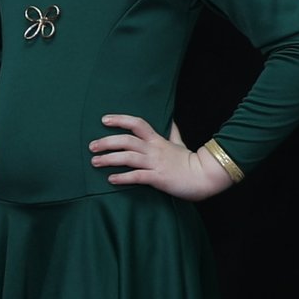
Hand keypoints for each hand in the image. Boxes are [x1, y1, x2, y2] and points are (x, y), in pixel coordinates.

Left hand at [90, 113, 230, 199]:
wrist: (207, 176)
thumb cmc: (191, 161)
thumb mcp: (180, 143)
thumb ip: (173, 132)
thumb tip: (172, 120)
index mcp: (158, 140)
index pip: (137, 124)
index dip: (120, 119)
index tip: (104, 120)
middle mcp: (154, 149)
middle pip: (126, 140)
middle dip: (106, 142)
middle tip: (91, 147)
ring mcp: (156, 163)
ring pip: (128, 157)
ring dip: (109, 159)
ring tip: (95, 162)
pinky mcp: (158, 178)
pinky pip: (137, 176)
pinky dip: (123, 177)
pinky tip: (111, 179)